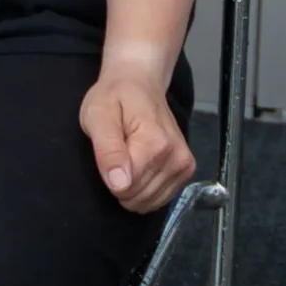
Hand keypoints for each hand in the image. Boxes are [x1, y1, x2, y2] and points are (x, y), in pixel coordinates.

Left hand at [80, 57, 194, 213]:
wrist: (140, 82)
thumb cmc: (114, 96)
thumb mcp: (98, 116)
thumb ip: (108, 150)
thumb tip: (119, 184)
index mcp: (154, 144)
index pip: (126, 188)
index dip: (109, 175)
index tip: (109, 151)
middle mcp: (176, 157)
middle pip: (138, 198)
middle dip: (121, 182)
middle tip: (119, 150)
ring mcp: (184, 165)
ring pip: (148, 202)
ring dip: (133, 187)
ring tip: (129, 156)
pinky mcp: (186, 170)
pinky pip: (160, 199)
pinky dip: (146, 189)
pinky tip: (141, 166)